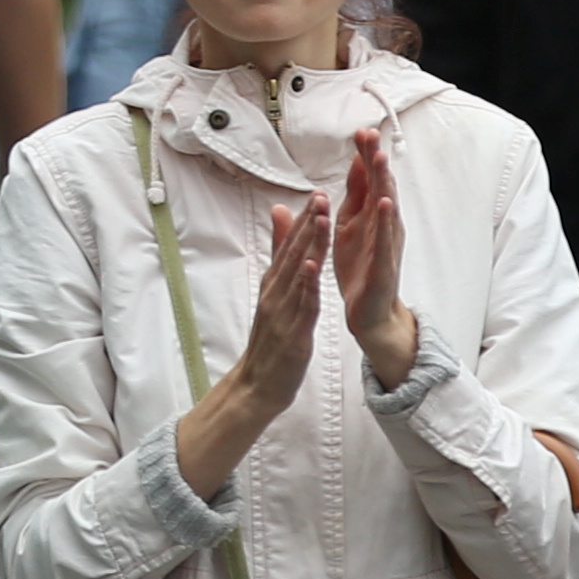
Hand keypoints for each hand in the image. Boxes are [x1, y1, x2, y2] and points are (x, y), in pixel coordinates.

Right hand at [171, 197, 329, 500]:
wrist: (257, 385)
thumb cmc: (269, 341)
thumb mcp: (272, 299)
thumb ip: (277, 266)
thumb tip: (279, 237)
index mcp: (273, 284)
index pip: (289, 247)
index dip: (303, 220)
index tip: (316, 193)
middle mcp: (275, 293)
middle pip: (294, 253)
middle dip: (308, 224)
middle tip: (320, 195)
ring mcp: (282, 312)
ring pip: (299, 273)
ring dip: (311, 244)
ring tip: (322, 219)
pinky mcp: (293, 333)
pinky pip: (302, 305)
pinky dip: (308, 284)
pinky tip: (315, 265)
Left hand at [330, 125, 416, 382]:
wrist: (370, 312)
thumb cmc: (360, 267)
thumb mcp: (350, 226)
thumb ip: (354, 197)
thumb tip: (357, 163)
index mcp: (370, 216)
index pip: (368, 181)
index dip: (365, 156)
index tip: (360, 130)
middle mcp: (383, 226)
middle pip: (380, 187)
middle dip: (375, 160)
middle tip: (371, 133)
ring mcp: (386, 244)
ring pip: (386, 209)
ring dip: (383, 183)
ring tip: (380, 158)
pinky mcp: (384, 265)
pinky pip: (385, 241)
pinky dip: (385, 221)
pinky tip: (384, 203)